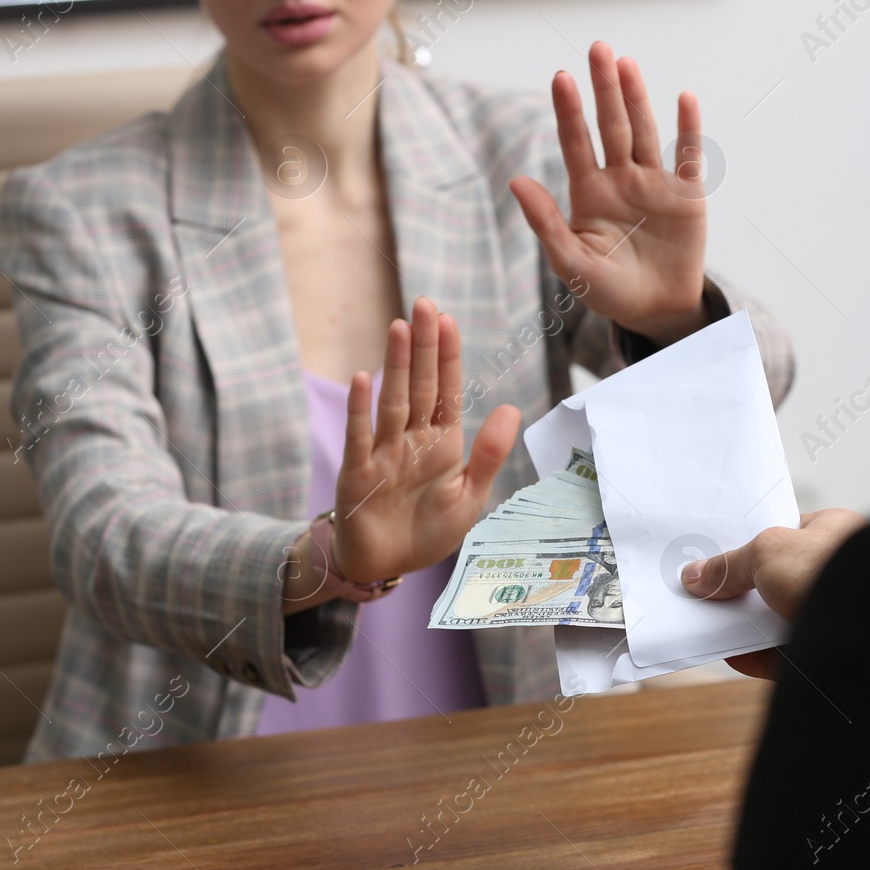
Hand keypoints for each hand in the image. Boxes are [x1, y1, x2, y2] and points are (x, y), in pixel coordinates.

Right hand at [332, 297, 521, 583]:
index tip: (449, 321)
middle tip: (426, 304)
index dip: (447, 357)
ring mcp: (382, 453)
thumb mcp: (469, 497)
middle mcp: (410, 439)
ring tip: (400, 327)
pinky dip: (360, 410)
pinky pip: (359, 437)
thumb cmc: (427, 530)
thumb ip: (488, 454)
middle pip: (419, 385)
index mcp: (440, 442)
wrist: (386, 566)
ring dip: (396, 365)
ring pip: (392, 401)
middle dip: (423, 346)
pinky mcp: (358, 474)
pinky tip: (362, 378)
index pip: (445, 391)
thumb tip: (512, 407)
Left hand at [508, 40, 709, 347]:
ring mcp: (654, 183)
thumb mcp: (570, 262)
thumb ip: (545, 222)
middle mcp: (620, 178)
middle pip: (610, 125)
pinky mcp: (686, 195)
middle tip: (597, 47)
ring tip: (626, 64)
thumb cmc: (607, 288)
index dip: (569, 111)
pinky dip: (688, 128)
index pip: (576, 143)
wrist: (655, 311)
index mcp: (588, 191)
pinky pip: (687, 156)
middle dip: (604, 88)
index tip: (561, 78)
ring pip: (643, 132)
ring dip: (636, 98)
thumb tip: (515, 180)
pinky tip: (685, 98)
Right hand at [678, 509, 868, 678]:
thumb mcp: (767, 552)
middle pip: (775, 580)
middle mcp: (835, 573)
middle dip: (741, 588)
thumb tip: (696, 576)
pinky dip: (754, 655)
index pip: (785, 534)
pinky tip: (729, 652)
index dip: (750, 543)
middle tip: (706, 590)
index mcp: (834, 534)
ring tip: (708, 621)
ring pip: (776, 619)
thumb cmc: (831, 572)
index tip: (717, 554)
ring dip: (744, 622)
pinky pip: (780, 654)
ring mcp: (830, 614)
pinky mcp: (823, 652)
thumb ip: (729, 564)